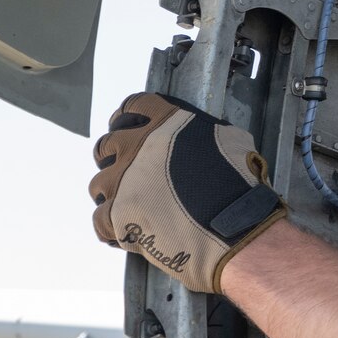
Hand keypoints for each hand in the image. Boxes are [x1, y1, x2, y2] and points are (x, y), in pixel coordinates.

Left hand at [89, 92, 287, 292]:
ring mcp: (123, 181)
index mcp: (167, 123)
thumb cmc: (239, 185)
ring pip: (99, 184)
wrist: (236, 226)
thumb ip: (201, 131)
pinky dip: (113, 227)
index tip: (129, 129)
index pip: (133, 107)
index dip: (129, 119)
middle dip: (114, 158)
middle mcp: (138, 147)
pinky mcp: (116, 214)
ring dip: (113, 194)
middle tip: (129, 173)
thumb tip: (196, 135)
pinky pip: (99, 220)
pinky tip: (130, 230)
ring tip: (134, 207)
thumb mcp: (230, 139)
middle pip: (106, 145)